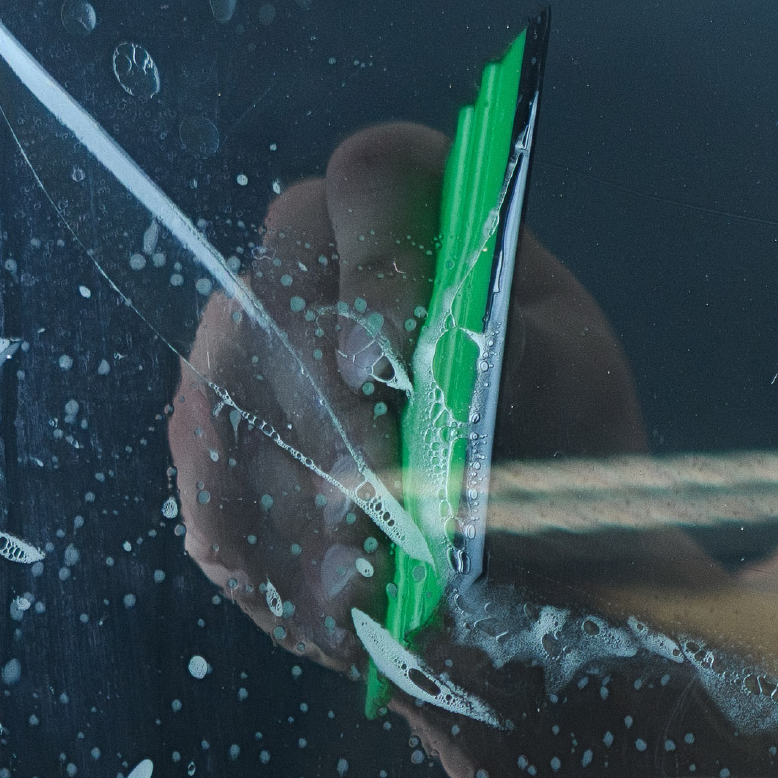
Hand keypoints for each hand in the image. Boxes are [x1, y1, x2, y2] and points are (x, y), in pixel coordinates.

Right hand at [169, 119, 651, 671]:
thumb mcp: (572, 391)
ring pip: (228, 389)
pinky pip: (204, 473)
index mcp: (428, 219)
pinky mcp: (223, 435)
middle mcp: (326, 263)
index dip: (369, 260)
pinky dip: (256, 546)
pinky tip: (315, 601)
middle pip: (278, 288)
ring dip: (288, 493)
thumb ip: (518, 351)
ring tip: (358, 579)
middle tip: (366, 499)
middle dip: (319, 408)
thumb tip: (441, 341)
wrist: (540, 556)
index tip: (384, 365)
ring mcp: (257, 346)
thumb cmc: (563, 444)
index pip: (373, 177)